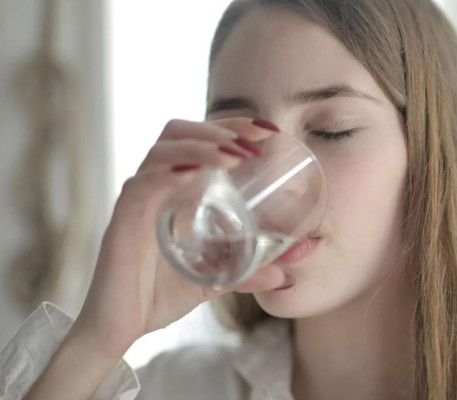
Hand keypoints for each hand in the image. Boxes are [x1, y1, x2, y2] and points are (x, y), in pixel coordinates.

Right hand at [72, 118, 285, 357]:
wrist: (121, 327)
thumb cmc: (160, 295)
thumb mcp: (214, 280)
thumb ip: (246, 274)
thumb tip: (284, 275)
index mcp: (175, 190)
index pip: (199, 140)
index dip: (231, 127)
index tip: (268, 130)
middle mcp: (155, 186)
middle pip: (180, 132)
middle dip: (220, 128)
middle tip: (255, 139)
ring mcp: (138, 200)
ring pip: (163, 151)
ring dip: (202, 146)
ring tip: (235, 155)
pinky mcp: (123, 220)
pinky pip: (143, 185)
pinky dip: (169, 172)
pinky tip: (196, 173)